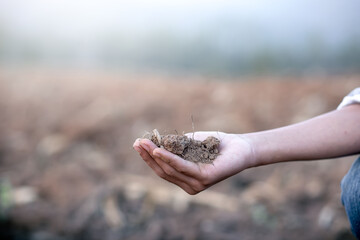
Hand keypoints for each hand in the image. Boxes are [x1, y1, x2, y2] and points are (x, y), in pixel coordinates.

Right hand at [133, 132, 254, 194]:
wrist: (241, 146)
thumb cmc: (216, 144)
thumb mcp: (190, 144)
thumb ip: (175, 147)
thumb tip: (155, 142)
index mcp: (185, 179)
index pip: (162, 170)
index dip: (148, 158)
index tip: (137, 144)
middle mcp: (189, 185)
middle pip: (163, 171)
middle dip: (148, 156)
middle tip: (137, 142)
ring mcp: (196, 184)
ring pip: (170, 169)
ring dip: (154, 155)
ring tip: (144, 143)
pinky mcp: (204, 179)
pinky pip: (182, 167)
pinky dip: (169, 158)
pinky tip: (158, 150)